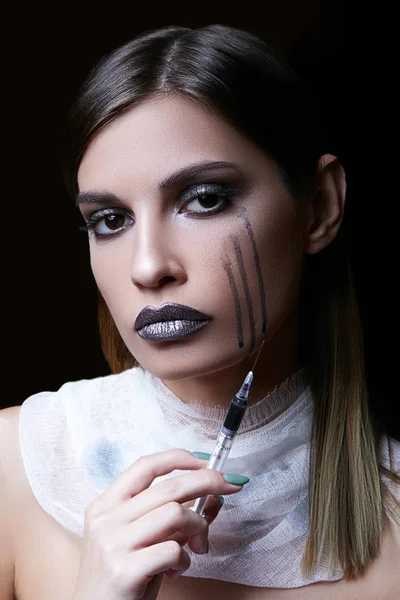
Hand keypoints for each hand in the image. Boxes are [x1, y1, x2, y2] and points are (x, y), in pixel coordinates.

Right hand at [72, 448, 246, 599]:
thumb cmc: (123, 576)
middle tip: (231, 486)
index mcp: (106, 504)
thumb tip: (213, 495)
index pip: (145, 466)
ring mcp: (113, 543)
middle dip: (208, 481)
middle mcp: (107, 518)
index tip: (206, 460)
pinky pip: (172, 549)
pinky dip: (185, 558)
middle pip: (169, 487)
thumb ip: (171, 516)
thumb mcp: (141, 538)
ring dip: (198, 528)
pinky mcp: (124, 570)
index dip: (179, 458)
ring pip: (175, 513)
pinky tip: (176, 569)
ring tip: (198, 546)